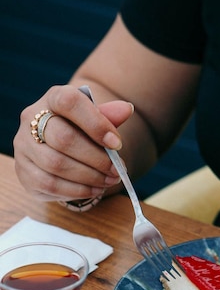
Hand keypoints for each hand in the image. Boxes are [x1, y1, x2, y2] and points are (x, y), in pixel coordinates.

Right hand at [14, 85, 133, 202]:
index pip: (69, 102)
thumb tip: (126, 109)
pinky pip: (50, 185)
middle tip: (117, 170)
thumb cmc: (82, 131)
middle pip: (63, 138)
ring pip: (56, 164)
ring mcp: (24, 147)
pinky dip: (77, 190)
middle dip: (96, 158)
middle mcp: (31, 119)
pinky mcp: (24, 172)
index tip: (117, 144)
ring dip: (89, 177)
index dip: (95, 124)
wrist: (62, 149)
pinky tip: (94, 190)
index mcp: (52, 98)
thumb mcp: (96, 120)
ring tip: (109, 181)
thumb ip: (109, 116)